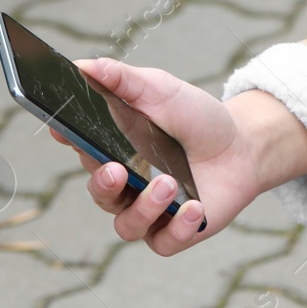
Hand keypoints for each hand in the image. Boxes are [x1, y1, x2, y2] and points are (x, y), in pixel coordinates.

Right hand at [49, 57, 265, 255]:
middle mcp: (124, 184)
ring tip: (169, 183)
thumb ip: (125, 80)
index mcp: (113, 147)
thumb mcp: (162, 91)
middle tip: (116, 169)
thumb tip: (86, 65)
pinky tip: (194, 208)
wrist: (243, 145)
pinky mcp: (176, 232)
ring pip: (127, 225)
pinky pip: (164, 243)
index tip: (62, 128)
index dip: (67, 138)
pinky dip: (177, 229)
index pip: (80, 146)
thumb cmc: (196, 118)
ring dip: (145, 207)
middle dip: (103, 184)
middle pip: (99, 192)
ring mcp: (149, 211)